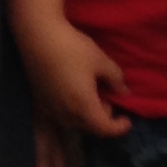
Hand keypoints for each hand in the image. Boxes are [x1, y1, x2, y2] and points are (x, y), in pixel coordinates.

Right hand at [19, 15, 129, 137]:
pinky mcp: (41, 101)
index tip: (127, 120)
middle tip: (107, 98)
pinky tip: (74, 92)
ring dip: (88, 116)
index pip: (104, 129)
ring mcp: (51, 109)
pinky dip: (74, 111)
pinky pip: (62, 115)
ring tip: (92, 94)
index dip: (118, 128)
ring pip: (75, 123)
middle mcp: (66, 114)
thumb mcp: (101, 60)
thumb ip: (116, 80)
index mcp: (84, 107)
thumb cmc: (73, 48)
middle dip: (103, 119)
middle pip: (89, 128)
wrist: (39, 37)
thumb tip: (123, 92)